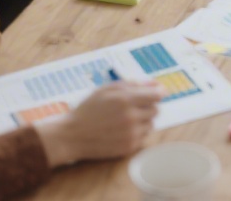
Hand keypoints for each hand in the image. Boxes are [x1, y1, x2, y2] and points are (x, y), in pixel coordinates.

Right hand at [36, 81, 163, 166]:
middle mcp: (130, 116)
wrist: (73, 135)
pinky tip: (122, 130)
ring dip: (143, 120)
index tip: (156, 93)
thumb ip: (132, 84)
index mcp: (125, 99)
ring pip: (151, 124)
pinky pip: (143, 137)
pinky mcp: (129, 147)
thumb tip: (155, 84)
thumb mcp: (106, 89)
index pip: (156, 95)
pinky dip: (137, 133)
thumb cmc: (89, 109)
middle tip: (132, 107)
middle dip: (147, 106)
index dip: (157, 92)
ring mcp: (131, 133)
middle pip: (156, 109)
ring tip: (125, 119)